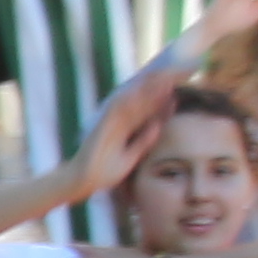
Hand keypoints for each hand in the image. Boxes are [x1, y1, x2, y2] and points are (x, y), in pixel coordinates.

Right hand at [77, 69, 179, 196]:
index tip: (176, 94)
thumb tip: (158, 127)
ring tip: (164, 78)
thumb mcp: (130, 157)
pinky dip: (129, 97)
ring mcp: (109, 122)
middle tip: (174, 77)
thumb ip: (143, 142)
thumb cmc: (104, 172)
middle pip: (140, 102)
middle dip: (156, 90)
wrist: (82, 181)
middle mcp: (118, 122)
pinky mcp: (102, 125)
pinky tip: (142, 88)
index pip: (145, 113)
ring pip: (131, 100)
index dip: (159, 103)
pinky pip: (116, 108)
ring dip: (146, 89)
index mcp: (125, 129)